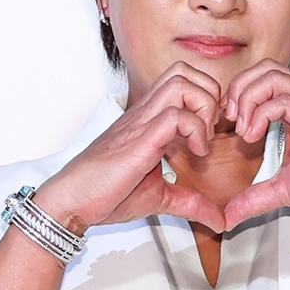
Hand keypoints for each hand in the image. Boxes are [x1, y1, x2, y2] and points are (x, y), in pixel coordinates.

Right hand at [35, 62, 225, 233]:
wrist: (72, 201)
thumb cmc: (105, 192)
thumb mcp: (160, 197)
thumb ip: (190, 202)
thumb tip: (217, 218)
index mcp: (150, 119)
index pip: (183, 79)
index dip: (206, 97)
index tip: (211, 131)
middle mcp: (146, 113)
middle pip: (183, 71)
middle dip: (209, 94)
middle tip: (210, 129)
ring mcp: (141, 123)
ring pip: (180, 83)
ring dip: (203, 107)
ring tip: (202, 140)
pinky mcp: (139, 141)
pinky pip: (174, 116)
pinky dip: (195, 130)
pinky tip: (195, 153)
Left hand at [221, 59, 289, 229]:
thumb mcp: (285, 190)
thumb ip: (255, 198)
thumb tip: (230, 215)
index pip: (262, 77)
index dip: (238, 94)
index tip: (228, 124)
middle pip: (264, 68)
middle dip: (239, 89)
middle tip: (230, 120)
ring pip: (273, 77)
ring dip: (247, 99)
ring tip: (243, 129)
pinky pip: (287, 102)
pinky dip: (262, 114)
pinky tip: (254, 136)